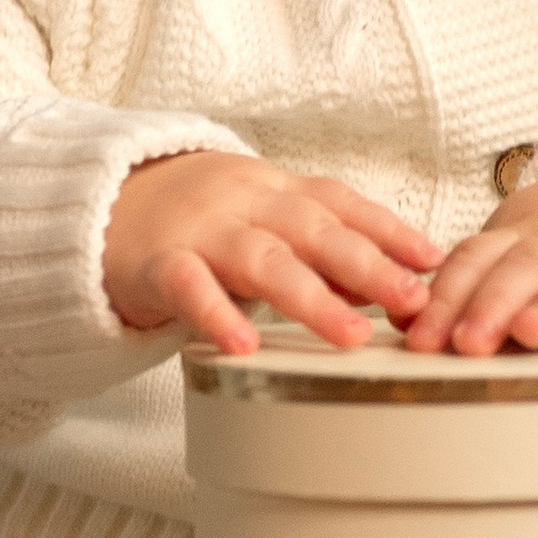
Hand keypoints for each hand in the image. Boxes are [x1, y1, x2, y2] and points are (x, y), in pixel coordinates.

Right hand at [104, 153, 439, 357]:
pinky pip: (188, 288)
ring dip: (312, 297)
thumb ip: (320, 249)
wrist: (102, 202)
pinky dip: (216, 314)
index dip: (389, 230)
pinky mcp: (156, 264)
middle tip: (414, 301)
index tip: (435, 261)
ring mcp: (201, 232)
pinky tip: (244, 345)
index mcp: (276, 192)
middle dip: (369, 265)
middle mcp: (245, 204)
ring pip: (262, 259)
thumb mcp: (262, 220)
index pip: (340, 203)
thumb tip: (392, 283)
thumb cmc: (199, 221)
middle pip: (314, 229)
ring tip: (352, 336)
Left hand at [404, 146, 537, 359]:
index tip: (420, 340)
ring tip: (530, 332)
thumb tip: (409, 327)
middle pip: (525, 266)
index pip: (478, 258)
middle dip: (492, 303)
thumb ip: (475, 283)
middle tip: (466, 343)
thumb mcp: (525, 243)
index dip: (447, 298)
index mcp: (524, 232)